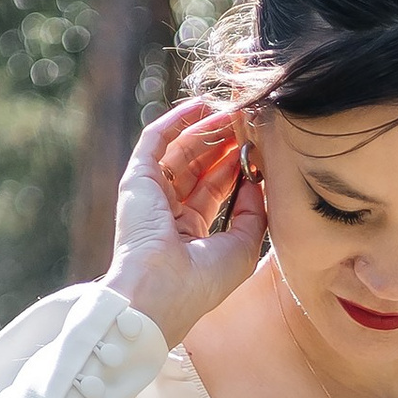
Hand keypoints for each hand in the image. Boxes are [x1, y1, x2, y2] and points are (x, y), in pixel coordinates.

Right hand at [104, 100, 266, 347]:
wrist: (160, 291)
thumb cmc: (202, 281)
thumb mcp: (242, 248)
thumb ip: (252, 213)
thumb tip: (256, 182)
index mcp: (190, 234)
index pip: (215, 191)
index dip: (237, 169)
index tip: (260, 150)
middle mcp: (168, 212)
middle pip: (199, 168)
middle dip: (223, 145)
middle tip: (247, 123)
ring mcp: (150, 195)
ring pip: (180, 151)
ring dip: (205, 130)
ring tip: (231, 110)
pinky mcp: (136, 179)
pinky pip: (156, 141)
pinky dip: (176, 122)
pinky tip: (199, 107)